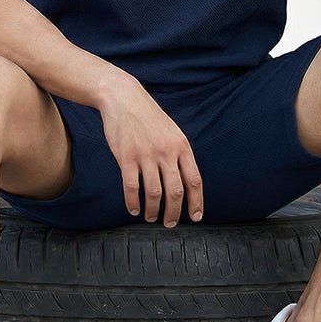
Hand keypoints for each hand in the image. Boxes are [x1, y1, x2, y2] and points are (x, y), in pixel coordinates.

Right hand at [99, 78, 203, 227]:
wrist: (124, 98)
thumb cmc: (148, 117)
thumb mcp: (171, 132)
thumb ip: (179, 154)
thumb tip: (185, 181)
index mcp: (181, 146)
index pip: (194, 180)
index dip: (197, 202)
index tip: (196, 217)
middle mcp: (166, 152)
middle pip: (176, 191)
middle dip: (175, 212)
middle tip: (170, 223)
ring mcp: (146, 154)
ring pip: (155, 193)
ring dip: (154, 210)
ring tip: (151, 217)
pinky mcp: (126, 157)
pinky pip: (132, 187)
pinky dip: (133, 202)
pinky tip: (134, 208)